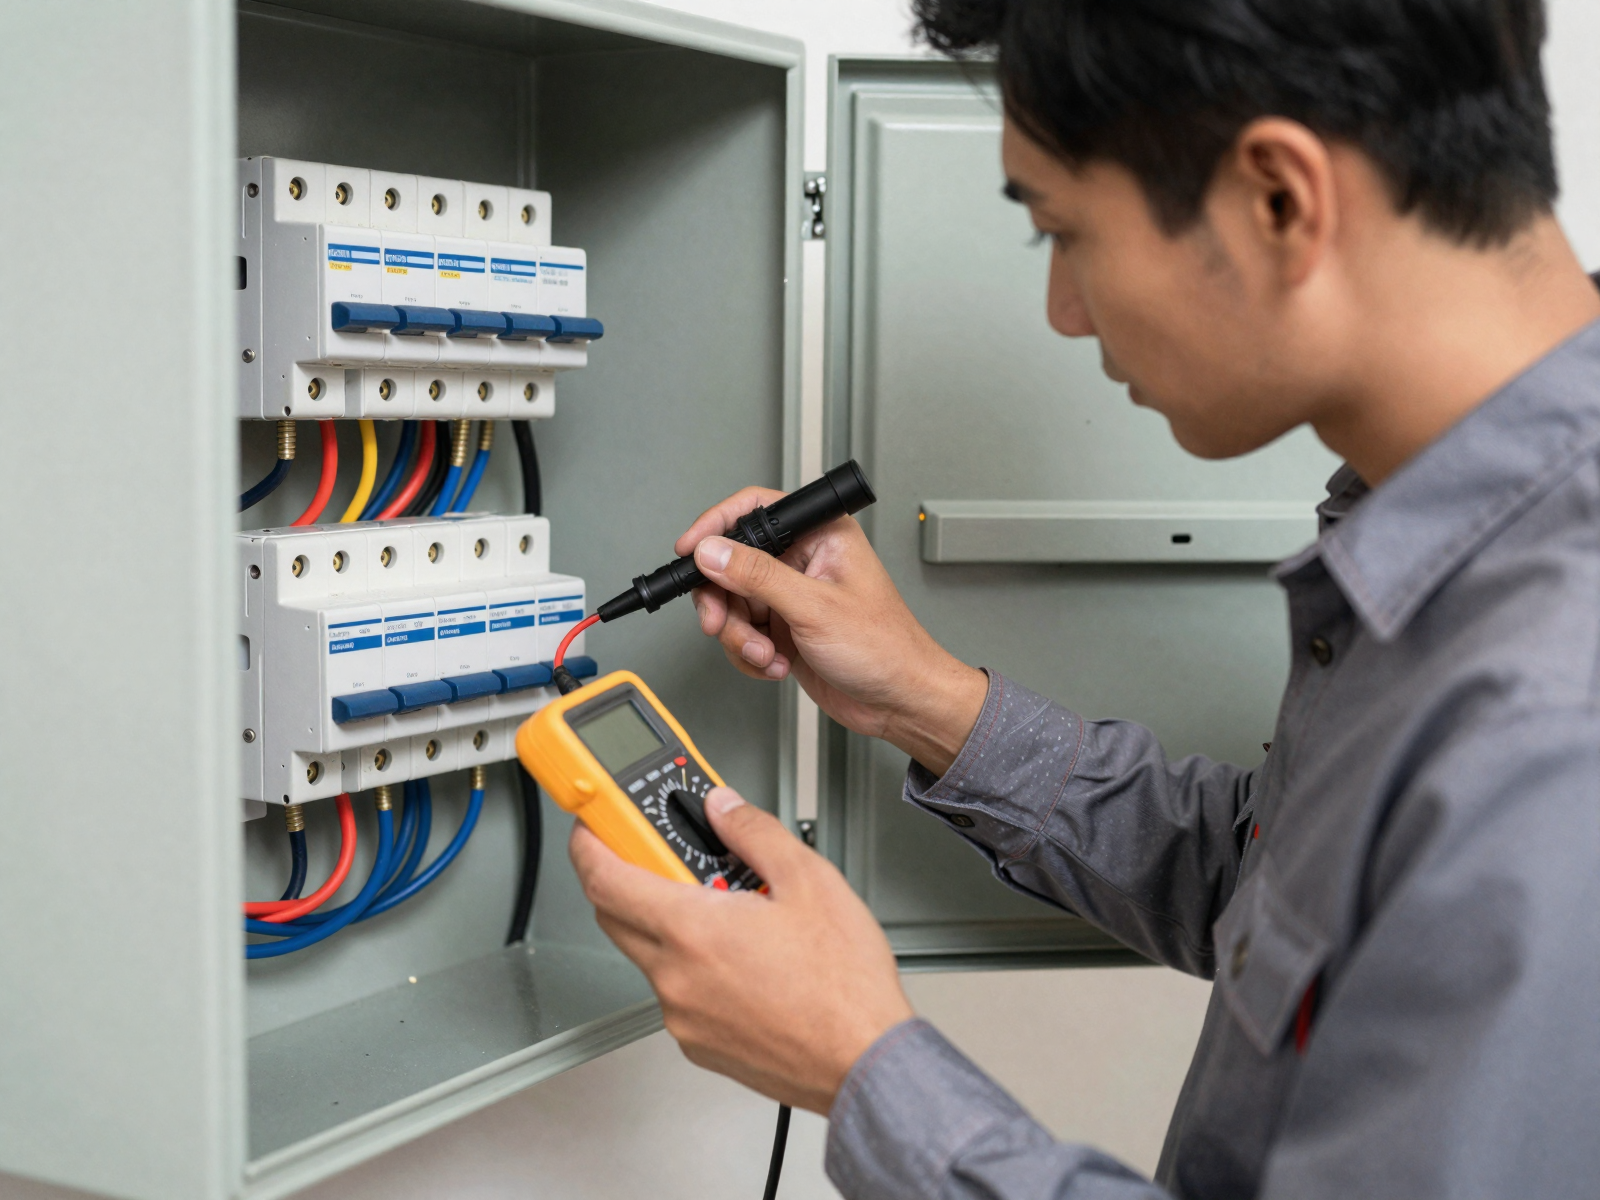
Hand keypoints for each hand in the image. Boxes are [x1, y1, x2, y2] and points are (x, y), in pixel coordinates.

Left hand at [571, 786, 914, 1112]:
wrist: (864, 1063)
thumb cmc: (844, 987)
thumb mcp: (810, 881)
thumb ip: (755, 833)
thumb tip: (725, 808)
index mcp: (693, 931)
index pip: (605, 878)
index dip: (589, 843)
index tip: (592, 825)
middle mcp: (675, 978)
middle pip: (616, 915)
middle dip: (629, 877)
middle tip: (667, 855)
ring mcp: (683, 1017)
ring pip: (650, 955)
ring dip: (670, 924)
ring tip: (730, 911)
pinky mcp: (698, 1044)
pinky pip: (677, 992)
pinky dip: (692, 967)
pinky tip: (740, 957)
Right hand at [677, 487, 986, 776]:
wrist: (899, 702)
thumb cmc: (885, 648)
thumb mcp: (813, 608)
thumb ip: (757, 576)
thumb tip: (713, 551)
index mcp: (821, 535)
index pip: (754, 510)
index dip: (715, 526)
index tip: (689, 551)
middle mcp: (803, 560)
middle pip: (731, 564)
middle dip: (723, 601)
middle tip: (718, 623)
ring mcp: (790, 596)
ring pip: (731, 603)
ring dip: (738, 635)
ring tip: (765, 654)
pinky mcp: (783, 629)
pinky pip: (741, 633)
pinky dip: (749, 654)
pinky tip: (776, 664)